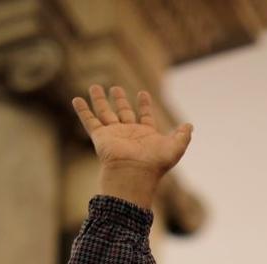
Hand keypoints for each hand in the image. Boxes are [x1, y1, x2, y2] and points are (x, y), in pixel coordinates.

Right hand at [71, 85, 192, 207]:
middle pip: (123, 112)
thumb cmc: (155, 164)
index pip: (145, 116)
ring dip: (99, 99)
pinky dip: (82, 110)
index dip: (145, 105)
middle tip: (116, 88)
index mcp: (146, 134)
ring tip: (95, 86)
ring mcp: (113, 134)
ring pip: (105, 112)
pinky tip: (76, 99)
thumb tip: (190, 126)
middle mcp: (129, 133)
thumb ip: (183, 136)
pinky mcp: (100, 136)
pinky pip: (89, 120)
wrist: (134, 174)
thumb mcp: (175, 148)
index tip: (143, 93)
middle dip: (119, 100)